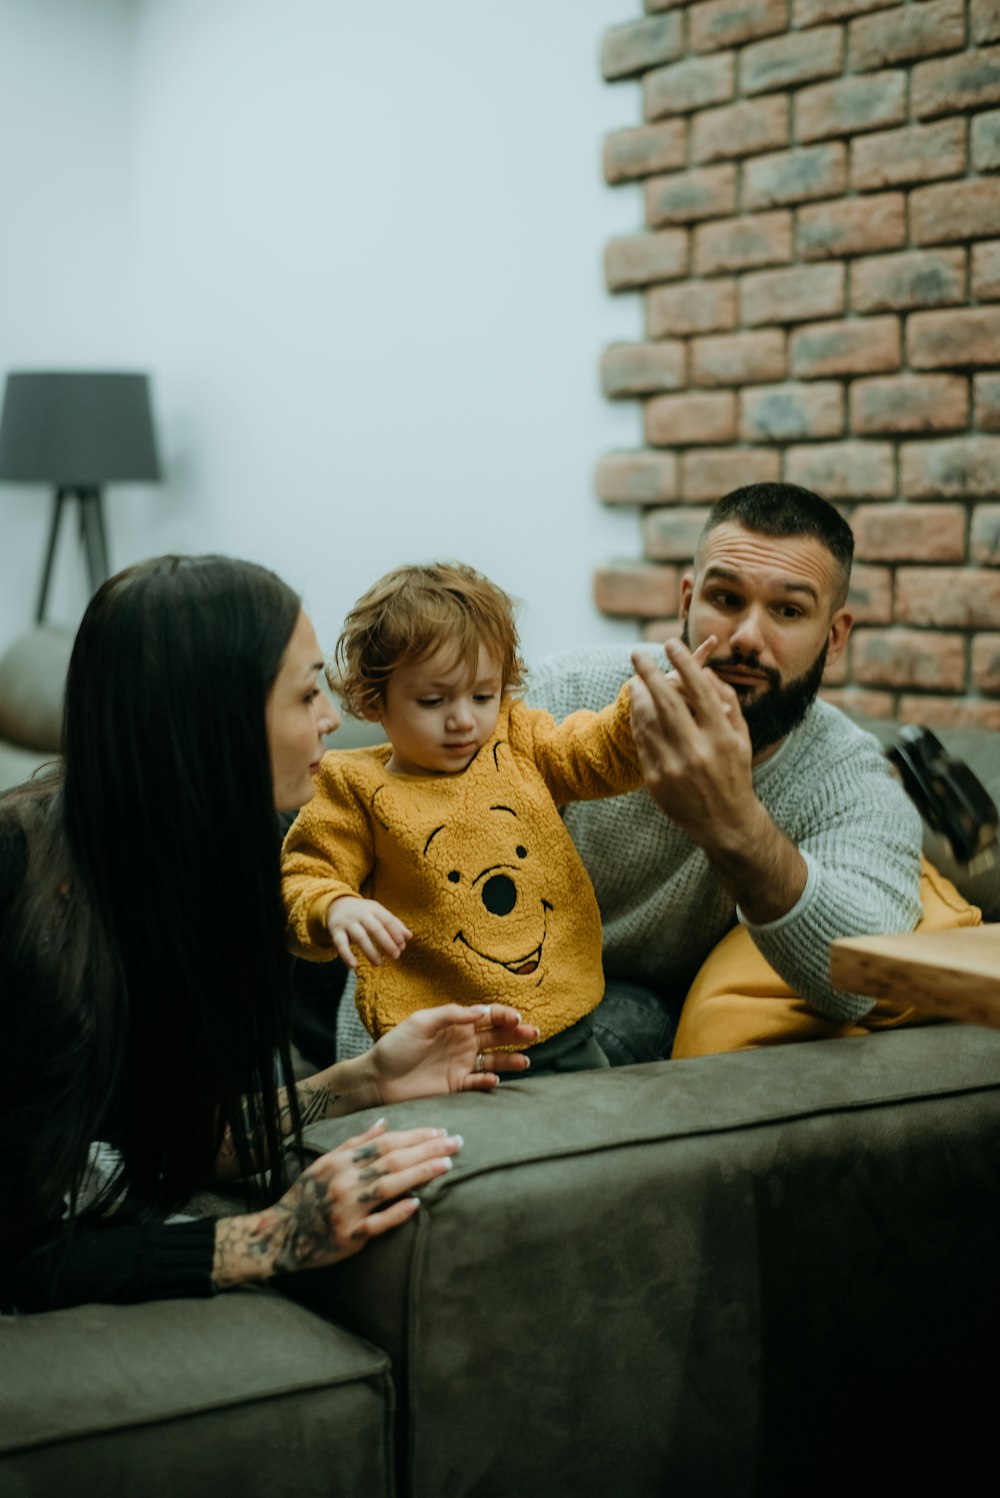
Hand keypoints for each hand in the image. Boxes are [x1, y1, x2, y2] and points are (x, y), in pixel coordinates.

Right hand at [211, 1120, 461, 1286]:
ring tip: (446, 1166)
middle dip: (427, 1150)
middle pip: (392, 1160)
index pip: (386, 1143)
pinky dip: (398, 1212)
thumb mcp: (327, 1162)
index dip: (415, 1136)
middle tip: (456, 1143)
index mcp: (342, 1161)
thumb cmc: (308, 1195)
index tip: (441, 1132)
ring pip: (388, 1186)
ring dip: (420, 1174)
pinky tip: (418, 1203)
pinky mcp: (349, 1236)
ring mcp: (347, 1208)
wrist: (281, 1233)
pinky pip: (377, 1223)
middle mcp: (345, 1181)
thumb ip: (356, 1142)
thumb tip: (384, 1122)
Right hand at [327, 896, 410, 967]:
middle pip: (375, 928)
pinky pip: (340, 944)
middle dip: (387, 943)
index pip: (387, 920)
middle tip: (396, 956)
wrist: (336, 905)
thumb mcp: (378, 913)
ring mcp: (348, 923)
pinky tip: (353, 966)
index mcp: (374, 909)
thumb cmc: (364, 913)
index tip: (402, 946)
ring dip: (370, 951)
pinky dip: (346, 955)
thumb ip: (394, 924)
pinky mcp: (336, 931)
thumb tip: (409, 937)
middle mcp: (361, 915)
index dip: (396, 933)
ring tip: (378, 964)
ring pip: (360, 937)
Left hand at [370, 1003, 538, 1101]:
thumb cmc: (395, 1046)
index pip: (487, 1016)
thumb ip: (451, 1014)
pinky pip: (478, 1082)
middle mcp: (462, 1042)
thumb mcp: (420, 1022)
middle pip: (496, 1037)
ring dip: (510, 1059)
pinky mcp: (455, 1085)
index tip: (516, 1019)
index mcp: (455, 1024)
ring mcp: (460, 1064)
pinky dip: (489, 1081)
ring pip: (493, 1060)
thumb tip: (481, 1010)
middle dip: (517, 1034)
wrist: (378, 1079)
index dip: (504, 1016)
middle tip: (534, 1034)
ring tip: (526, 1061)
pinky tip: (495, 1079)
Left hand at [629, 637, 755, 849]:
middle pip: (667, 702)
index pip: (699, 690)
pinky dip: (637, 722)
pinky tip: (637, 709)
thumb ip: (727, 703)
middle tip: (636, 653)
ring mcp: (674, 767)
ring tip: (634, 680)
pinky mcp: (657, 780)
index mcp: (722, 736)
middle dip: (650, 673)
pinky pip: (642, 742)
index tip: (671, 643)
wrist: (725, 822)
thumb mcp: (741, 737)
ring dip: (637, 696)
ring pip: (648, 721)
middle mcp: (698, 750)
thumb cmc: (735, 772)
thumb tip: (705, 673)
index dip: (684, 662)